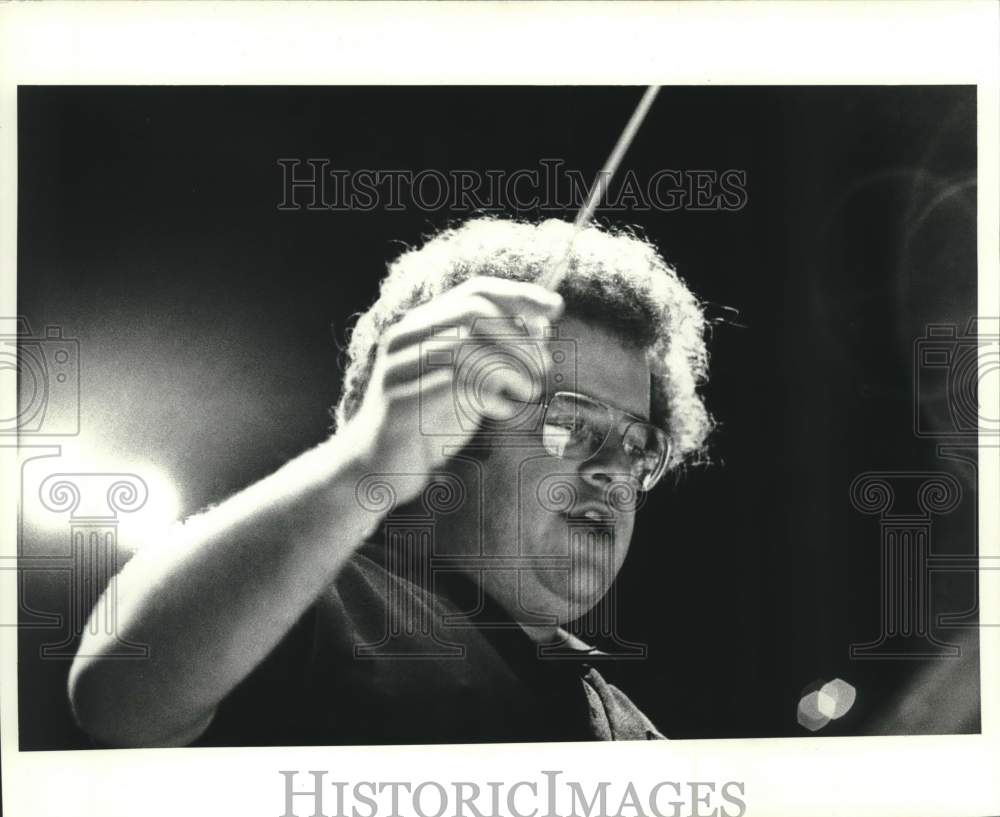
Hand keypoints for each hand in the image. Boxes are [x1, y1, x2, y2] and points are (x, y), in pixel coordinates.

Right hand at [344, 277, 564, 502]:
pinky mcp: (399, 401)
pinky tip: (503, 410)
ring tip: (528, 391)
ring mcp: (399, 368)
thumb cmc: (426, 422)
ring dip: (510, 366)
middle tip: (543, 366)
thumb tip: (542, 326)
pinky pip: (454, 385)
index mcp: (421, 325)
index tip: (556, 308)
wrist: (376, 466)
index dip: (519, 295)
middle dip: (519, 335)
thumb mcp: (467, 382)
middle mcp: (406, 338)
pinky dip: (491, 395)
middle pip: (474, 311)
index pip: (474, 290)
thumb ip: (497, 354)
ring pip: (467, 345)